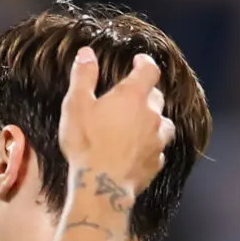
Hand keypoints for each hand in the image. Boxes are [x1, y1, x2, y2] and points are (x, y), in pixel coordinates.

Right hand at [57, 47, 173, 195]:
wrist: (101, 186)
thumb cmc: (86, 143)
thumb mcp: (76, 106)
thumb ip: (83, 77)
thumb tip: (86, 54)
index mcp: (133, 96)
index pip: (149, 70)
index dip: (145, 63)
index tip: (139, 62)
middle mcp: (151, 115)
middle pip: (156, 96)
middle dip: (145, 94)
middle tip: (130, 99)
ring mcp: (157, 140)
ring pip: (163, 123)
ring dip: (153, 121)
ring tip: (138, 126)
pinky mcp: (156, 162)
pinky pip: (158, 149)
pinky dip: (150, 146)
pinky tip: (138, 151)